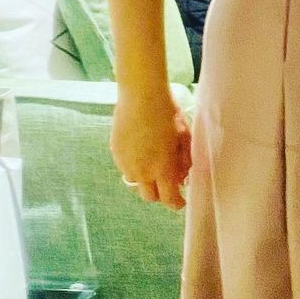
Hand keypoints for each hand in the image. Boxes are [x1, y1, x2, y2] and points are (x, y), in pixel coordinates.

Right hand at [110, 92, 191, 210]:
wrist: (141, 95)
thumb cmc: (167, 112)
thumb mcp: (184, 136)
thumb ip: (184, 160)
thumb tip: (183, 175)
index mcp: (163, 168)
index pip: (169, 199)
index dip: (176, 203)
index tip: (180, 201)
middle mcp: (142, 171)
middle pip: (150, 197)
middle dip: (160, 194)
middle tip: (167, 182)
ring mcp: (126, 163)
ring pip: (136, 183)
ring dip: (145, 180)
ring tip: (153, 163)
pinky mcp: (115, 153)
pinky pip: (125, 167)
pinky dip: (134, 166)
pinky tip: (141, 149)